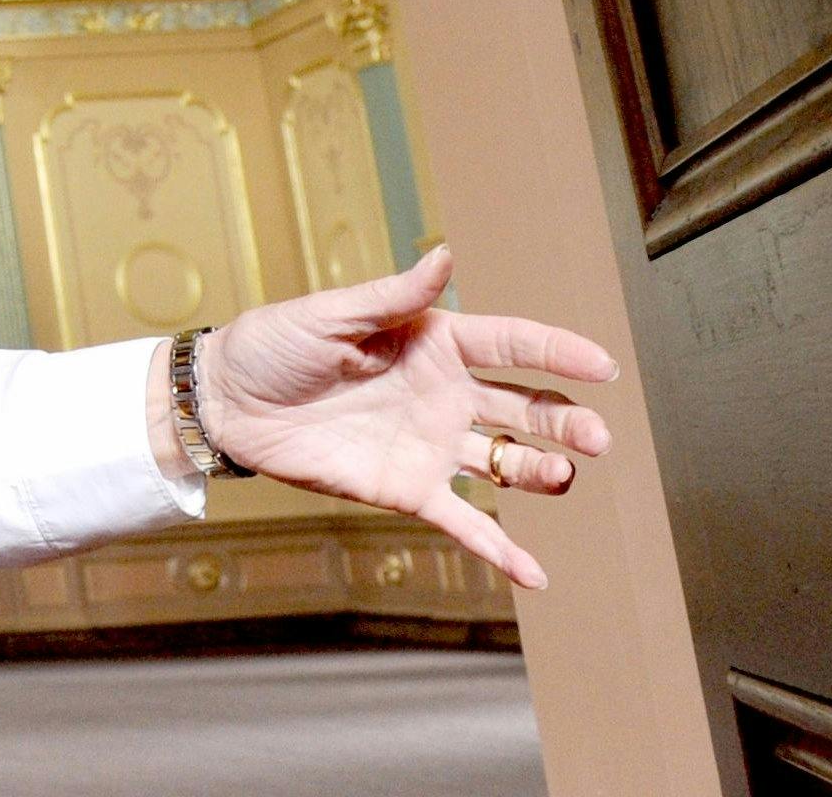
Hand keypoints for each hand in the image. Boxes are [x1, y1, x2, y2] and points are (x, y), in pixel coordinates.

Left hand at [190, 245, 615, 590]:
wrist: (229, 404)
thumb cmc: (274, 345)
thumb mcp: (330, 314)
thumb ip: (393, 298)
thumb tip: (445, 255)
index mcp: (433, 343)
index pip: (511, 344)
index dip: (558, 351)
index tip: (603, 365)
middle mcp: (445, 394)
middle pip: (525, 408)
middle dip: (566, 421)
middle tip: (598, 438)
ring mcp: (432, 445)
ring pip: (507, 462)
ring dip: (542, 473)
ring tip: (564, 477)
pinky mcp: (410, 489)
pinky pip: (465, 521)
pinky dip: (501, 548)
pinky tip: (535, 575)